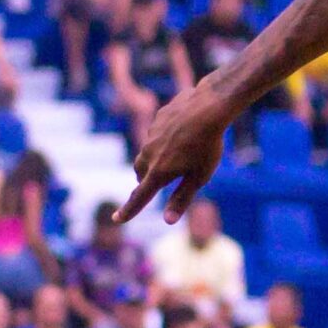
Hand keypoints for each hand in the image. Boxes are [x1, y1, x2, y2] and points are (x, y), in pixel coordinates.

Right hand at [120, 86, 228, 222]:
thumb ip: (182, 198)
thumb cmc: (208, 144)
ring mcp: (151, 136)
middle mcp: (149, 155)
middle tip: (157, 182)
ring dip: (154, 159)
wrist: (209, 106)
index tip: (117, 219)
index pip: (139, 197)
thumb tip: (167, 221)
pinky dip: (164, 138)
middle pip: (140, 173)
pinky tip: (183, 132)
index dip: (128, 210)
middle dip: (145, 180)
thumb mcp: (199, 176)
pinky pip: (156, 134)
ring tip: (177, 153)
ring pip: (146, 153)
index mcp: (159, 172)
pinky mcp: (157, 120)